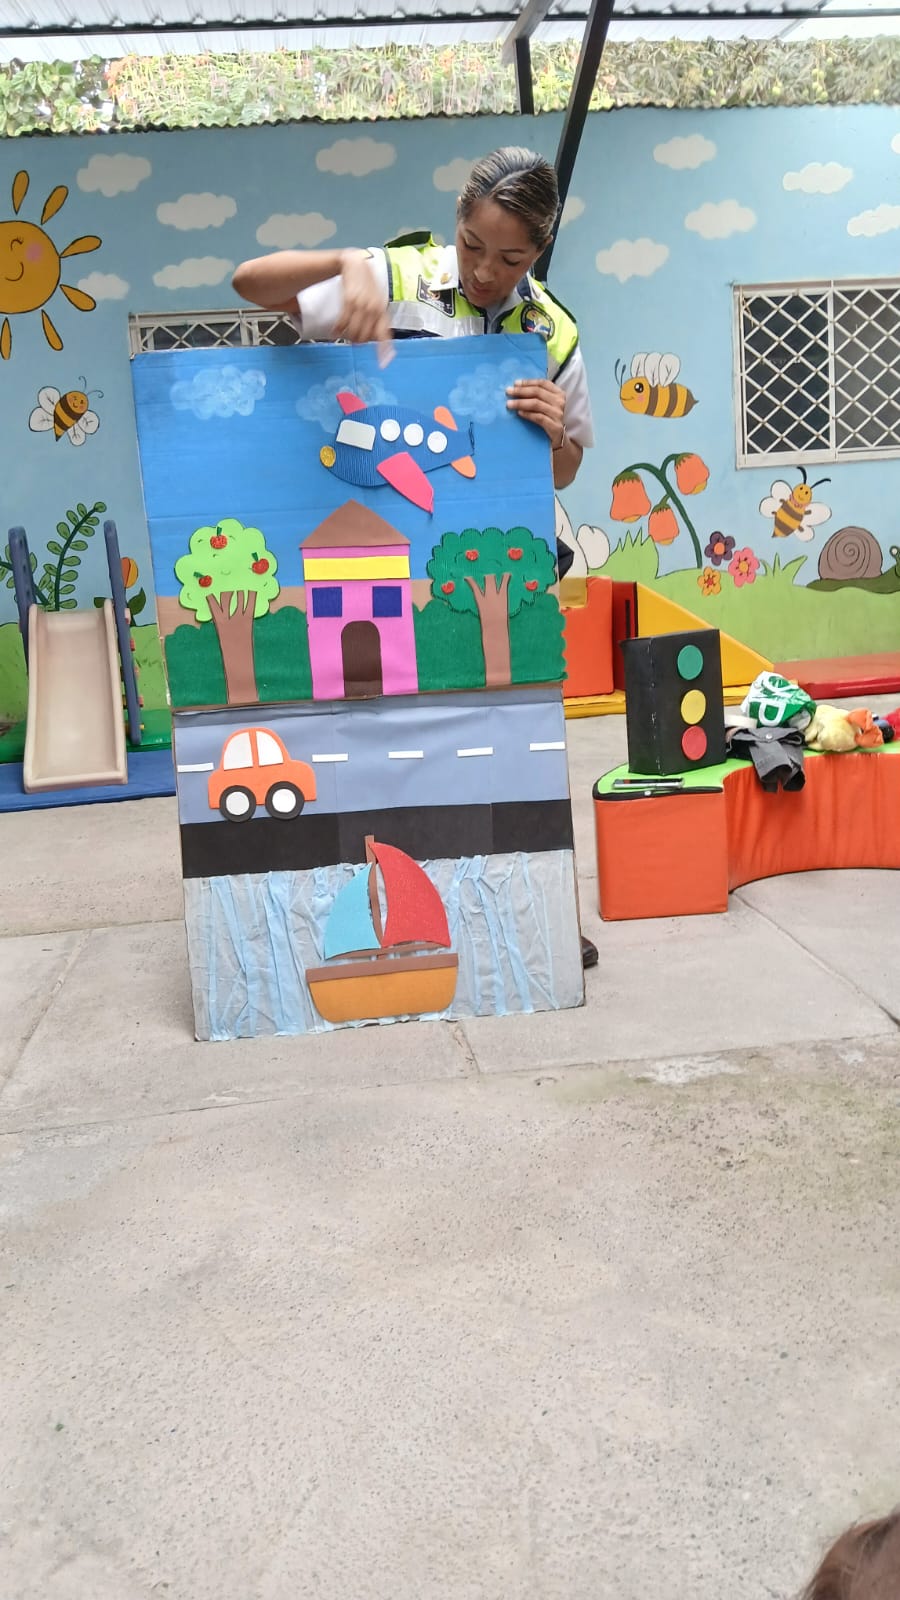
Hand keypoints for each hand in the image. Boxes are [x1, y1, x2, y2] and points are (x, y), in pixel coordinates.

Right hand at [335, 251, 393, 366]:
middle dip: (358, 341)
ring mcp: (363, 305)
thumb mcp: (376, 301)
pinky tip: (334, 331)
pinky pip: (343, 322)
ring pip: (354, 331)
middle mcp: (375, 309)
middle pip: (366, 337)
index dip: (384, 351)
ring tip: (342, 335)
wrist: (355, 263)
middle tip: (351, 339)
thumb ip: (376, 318)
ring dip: (347, 336)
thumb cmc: (366, 285)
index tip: (383, 364)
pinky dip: (338, 329)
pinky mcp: (350, 300)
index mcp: (383, 311)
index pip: (385, 334)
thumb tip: (375, 340)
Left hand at [506, 378, 565, 447]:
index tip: (515, 383)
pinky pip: (539, 418)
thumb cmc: (547, 419)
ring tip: (509, 404)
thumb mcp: (544, 405)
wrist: (556, 439)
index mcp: (558, 393)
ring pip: (537, 404)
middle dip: (521, 391)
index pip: (542, 383)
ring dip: (521, 403)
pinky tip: (519, 413)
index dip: (528, 382)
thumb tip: (515, 388)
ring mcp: (558, 414)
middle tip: (508, 392)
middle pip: (538, 392)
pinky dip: (527, 414)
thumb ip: (535, 396)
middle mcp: (560, 402)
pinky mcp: (555, 427)